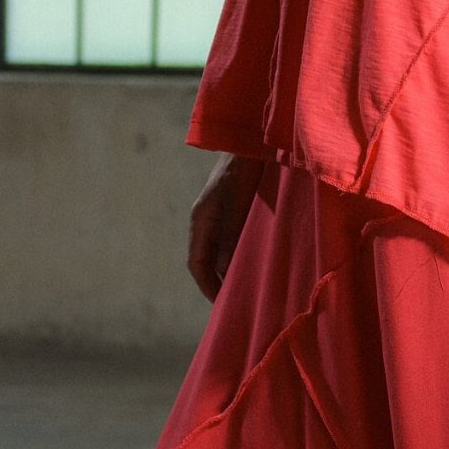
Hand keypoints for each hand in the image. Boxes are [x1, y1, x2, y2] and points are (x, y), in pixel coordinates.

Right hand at [187, 154, 266, 300]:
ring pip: (218, 252)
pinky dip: (236, 257)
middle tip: (234, 304)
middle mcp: (205, 221)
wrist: (251, 142)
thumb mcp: (236, 204)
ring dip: (227, 271)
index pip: (197, 263)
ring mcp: (217, 216)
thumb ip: (229, 235)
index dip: (207, 286)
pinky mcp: (231, 211)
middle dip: (216, 283)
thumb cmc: (243, 170)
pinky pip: (229, 241)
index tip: (221, 306)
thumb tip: (222, 269)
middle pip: (205, 261)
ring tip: (244, 290)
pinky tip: (252, 264)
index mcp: (200, 220)